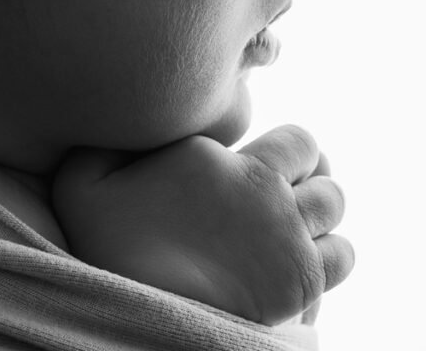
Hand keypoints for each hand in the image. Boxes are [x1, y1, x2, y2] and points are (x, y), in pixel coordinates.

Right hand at [51, 124, 353, 325]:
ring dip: (322, 216)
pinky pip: (342, 256)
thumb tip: (126, 115)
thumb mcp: (83, 178)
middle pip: (324, 175)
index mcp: (225, 161)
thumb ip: (108, 141)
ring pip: (334, 209)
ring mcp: (287, 239)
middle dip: (312, 182)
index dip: (292, 152)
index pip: (300, 141)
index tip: (274, 167)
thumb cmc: (104, 246)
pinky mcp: (297, 285)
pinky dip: (331, 255)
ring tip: (298, 228)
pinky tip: (302, 261)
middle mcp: (267, 194)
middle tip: (290, 198)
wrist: (129, 311)